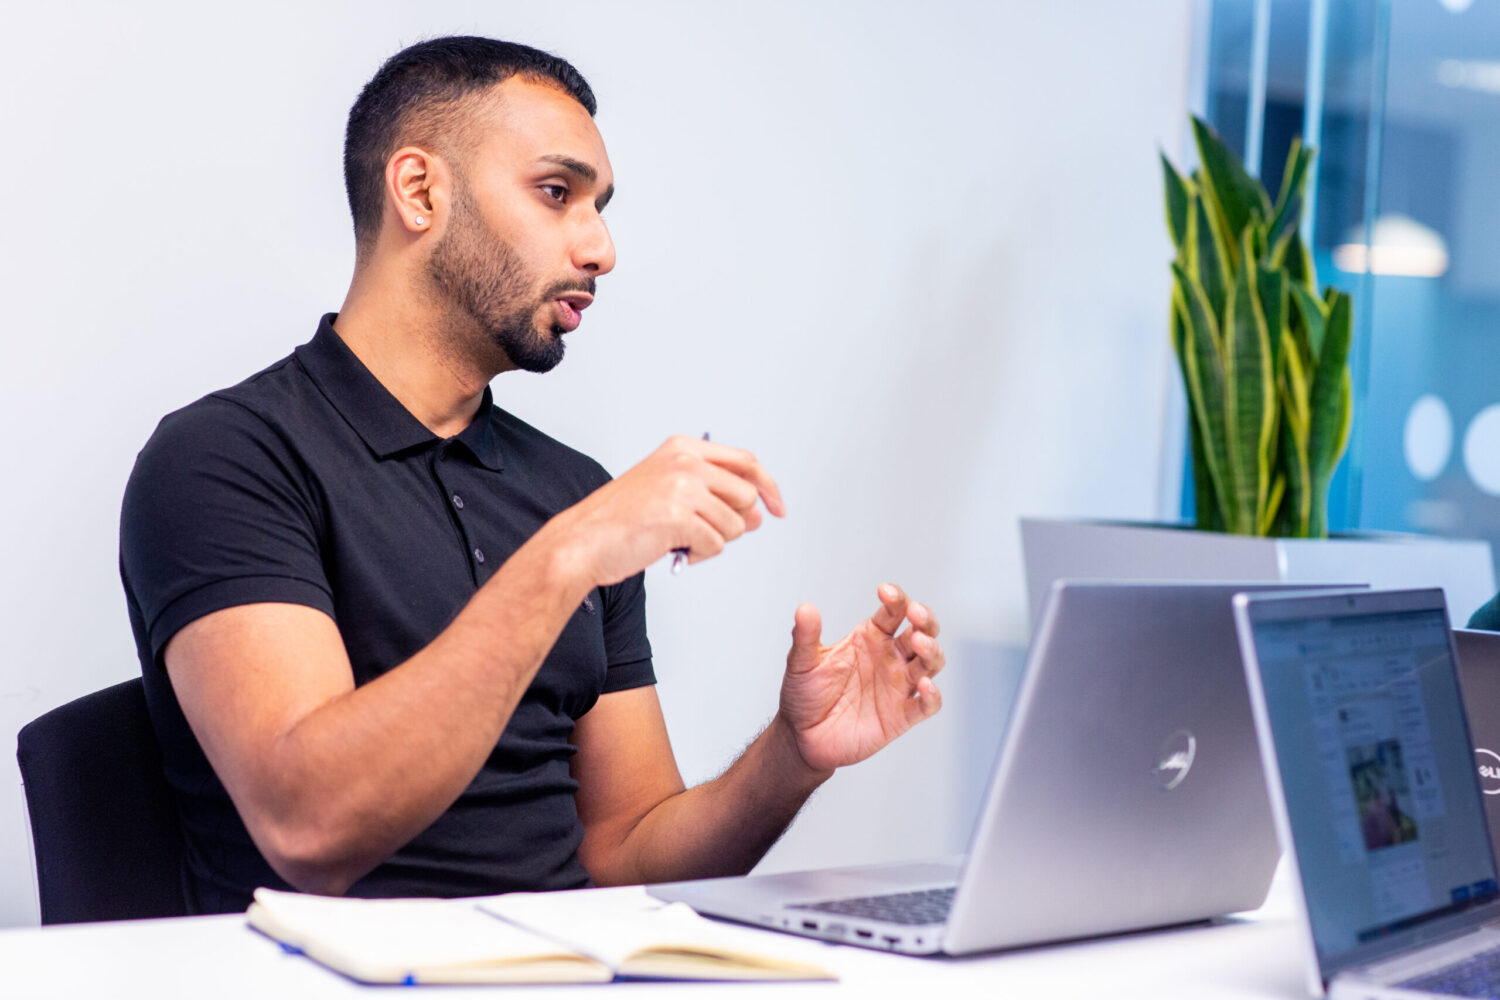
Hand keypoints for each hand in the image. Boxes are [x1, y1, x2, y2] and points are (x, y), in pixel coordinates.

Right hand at [553, 435, 784, 585]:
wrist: (583, 541)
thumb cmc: (621, 521)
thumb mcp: (670, 493)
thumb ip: (714, 496)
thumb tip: (759, 515)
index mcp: (683, 448)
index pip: (746, 462)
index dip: (768, 486)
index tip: (778, 507)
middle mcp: (685, 461)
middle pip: (747, 495)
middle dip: (736, 523)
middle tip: (707, 535)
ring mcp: (682, 487)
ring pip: (735, 524)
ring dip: (714, 542)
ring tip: (682, 541)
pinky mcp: (679, 517)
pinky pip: (716, 544)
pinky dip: (701, 555)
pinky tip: (677, 551)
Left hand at [776, 584, 944, 772]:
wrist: (802, 737)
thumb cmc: (805, 695)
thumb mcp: (802, 663)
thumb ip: (805, 636)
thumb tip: (804, 608)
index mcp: (871, 638)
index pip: (894, 612)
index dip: (897, 598)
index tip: (885, 591)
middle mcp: (890, 658)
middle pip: (923, 632)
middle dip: (926, 620)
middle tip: (915, 613)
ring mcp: (898, 686)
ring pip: (930, 663)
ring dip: (931, 651)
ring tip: (917, 643)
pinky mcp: (902, 716)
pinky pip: (927, 705)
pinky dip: (932, 696)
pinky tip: (925, 686)